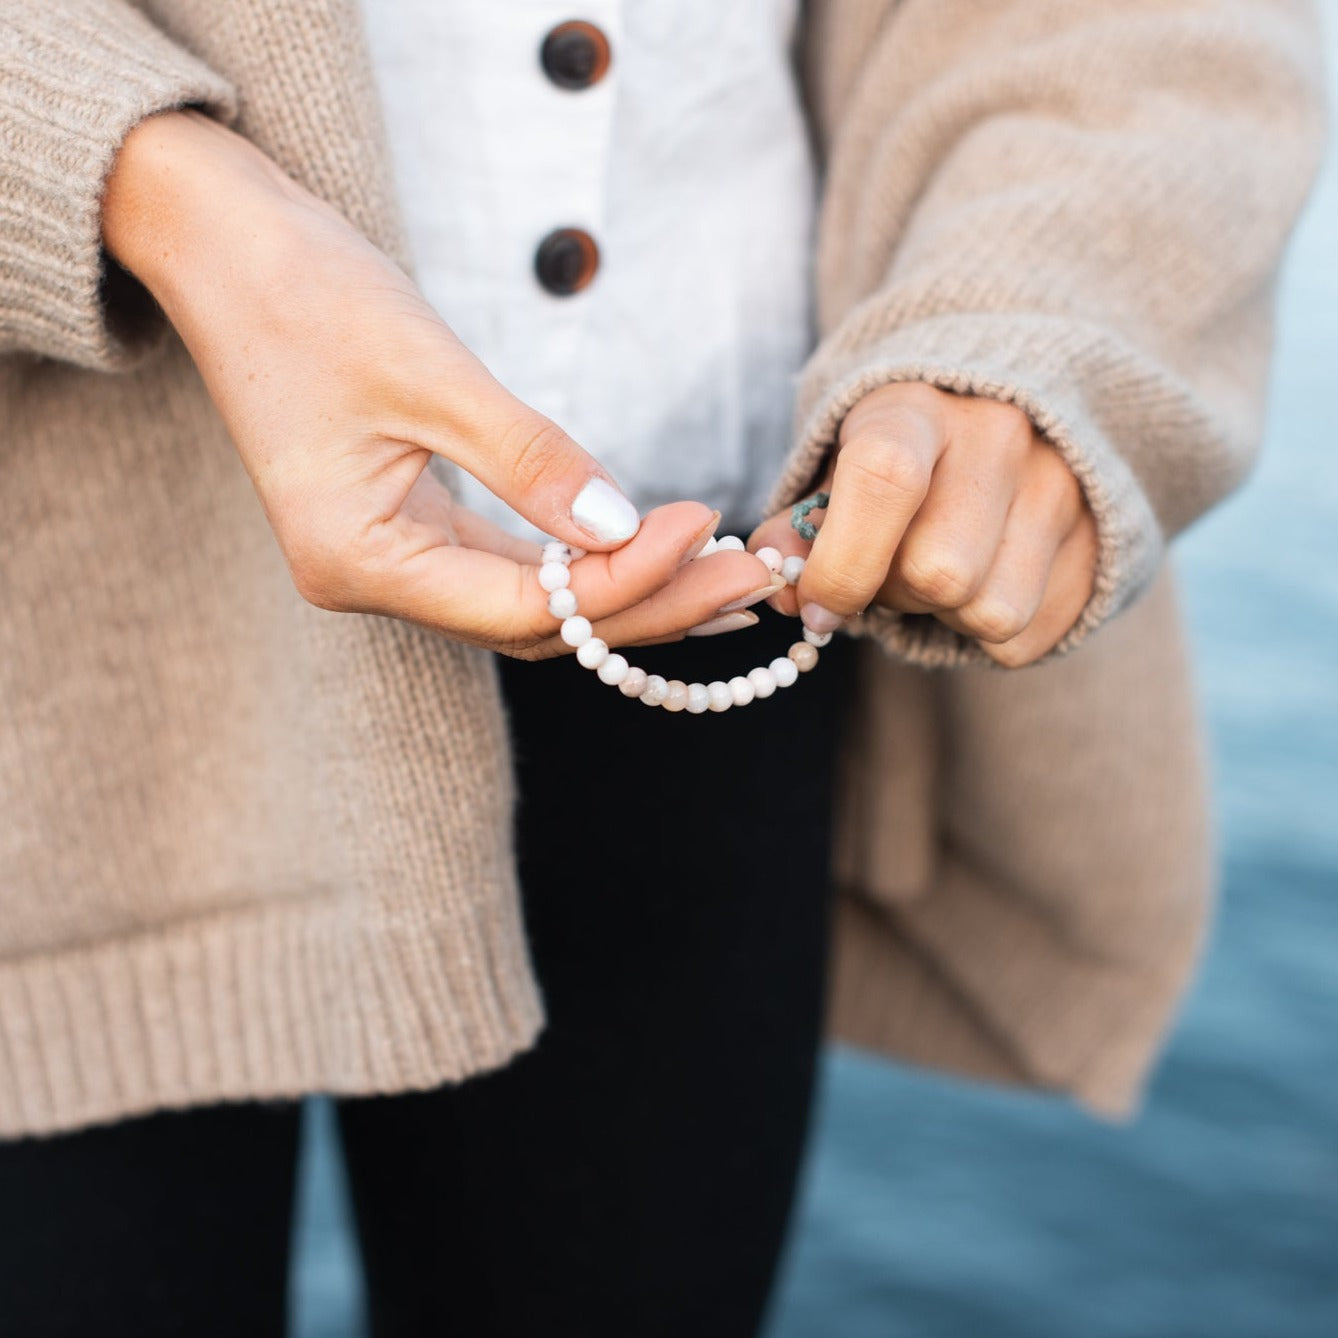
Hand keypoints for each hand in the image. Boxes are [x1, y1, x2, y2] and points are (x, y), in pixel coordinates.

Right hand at [103, 112, 773, 656]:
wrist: (228, 249)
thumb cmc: (306, 296)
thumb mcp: (429, 373)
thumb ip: (529, 460)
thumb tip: (623, 529)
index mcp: (359, 561)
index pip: (522, 607)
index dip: (622, 580)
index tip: (704, 530)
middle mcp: (374, 578)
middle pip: (538, 624)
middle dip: (648, 602)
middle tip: (751, 582)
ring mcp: (392, 557)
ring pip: (534, 605)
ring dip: (629, 591)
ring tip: (726, 580)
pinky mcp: (413, 525)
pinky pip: (516, 567)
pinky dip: (586, 563)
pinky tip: (652, 555)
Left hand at [749, 383, 1096, 665]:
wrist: (1006, 412)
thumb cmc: (898, 454)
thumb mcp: (835, 469)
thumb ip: (797, 529)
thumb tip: (782, 590)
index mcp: (917, 406)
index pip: (884, 478)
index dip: (842, 563)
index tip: (818, 603)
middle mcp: (1002, 436)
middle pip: (938, 572)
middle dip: (894, 595)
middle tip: (886, 572)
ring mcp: (1063, 488)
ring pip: (989, 614)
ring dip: (946, 618)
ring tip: (937, 571)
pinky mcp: (1100, 544)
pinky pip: (1026, 641)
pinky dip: (987, 636)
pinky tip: (979, 584)